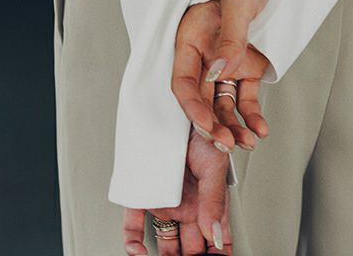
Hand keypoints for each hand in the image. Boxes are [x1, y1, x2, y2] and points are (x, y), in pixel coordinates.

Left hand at [122, 126, 231, 253]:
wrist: (174, 110)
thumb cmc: (199, 129)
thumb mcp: (214, 164)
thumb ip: (214, 201)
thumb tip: (214, 235)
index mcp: (209, 199)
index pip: (217, 235)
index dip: (219, 252)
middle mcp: (189, 204)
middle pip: (192, 244)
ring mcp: (166, 202)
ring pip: (164, 240)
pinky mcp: (143, 196)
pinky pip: (134, 224)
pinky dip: (133, 241)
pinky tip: (137, 252)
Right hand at [172, 0, 298, 150]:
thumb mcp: (238, 3)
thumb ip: (230, 38)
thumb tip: (220, 71)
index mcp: (190, 37)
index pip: (184, 80)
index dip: (192, 106)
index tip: (205, 124)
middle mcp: (205, 55)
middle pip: (202, 98)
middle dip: (213, 124)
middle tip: (226, 144)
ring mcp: (226, 63)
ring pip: (223, 102)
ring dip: (232, 125)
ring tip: (246, 142)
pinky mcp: (247, 67)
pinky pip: (246, 97)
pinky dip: (252, 114)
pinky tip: (259, 129)